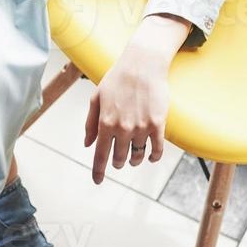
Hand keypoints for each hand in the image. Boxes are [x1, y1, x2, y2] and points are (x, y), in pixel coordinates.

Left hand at [82, 14, 188, 183]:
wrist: (142, 64)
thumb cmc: (116, 79)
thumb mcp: (96, 99)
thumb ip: (91, 123)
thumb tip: (88, 144)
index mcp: (105, 123)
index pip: (100, 155)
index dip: (98, 171)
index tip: (97, 181)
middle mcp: (123, 128)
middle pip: (119, 158)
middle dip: (117, 162)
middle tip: (118, 161)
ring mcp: (141, 127)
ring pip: (137, 155)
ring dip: (135, 160)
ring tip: (134, 158)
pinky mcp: (158, 124)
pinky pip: (157, 149)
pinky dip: (153, 157)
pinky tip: (151, 157)